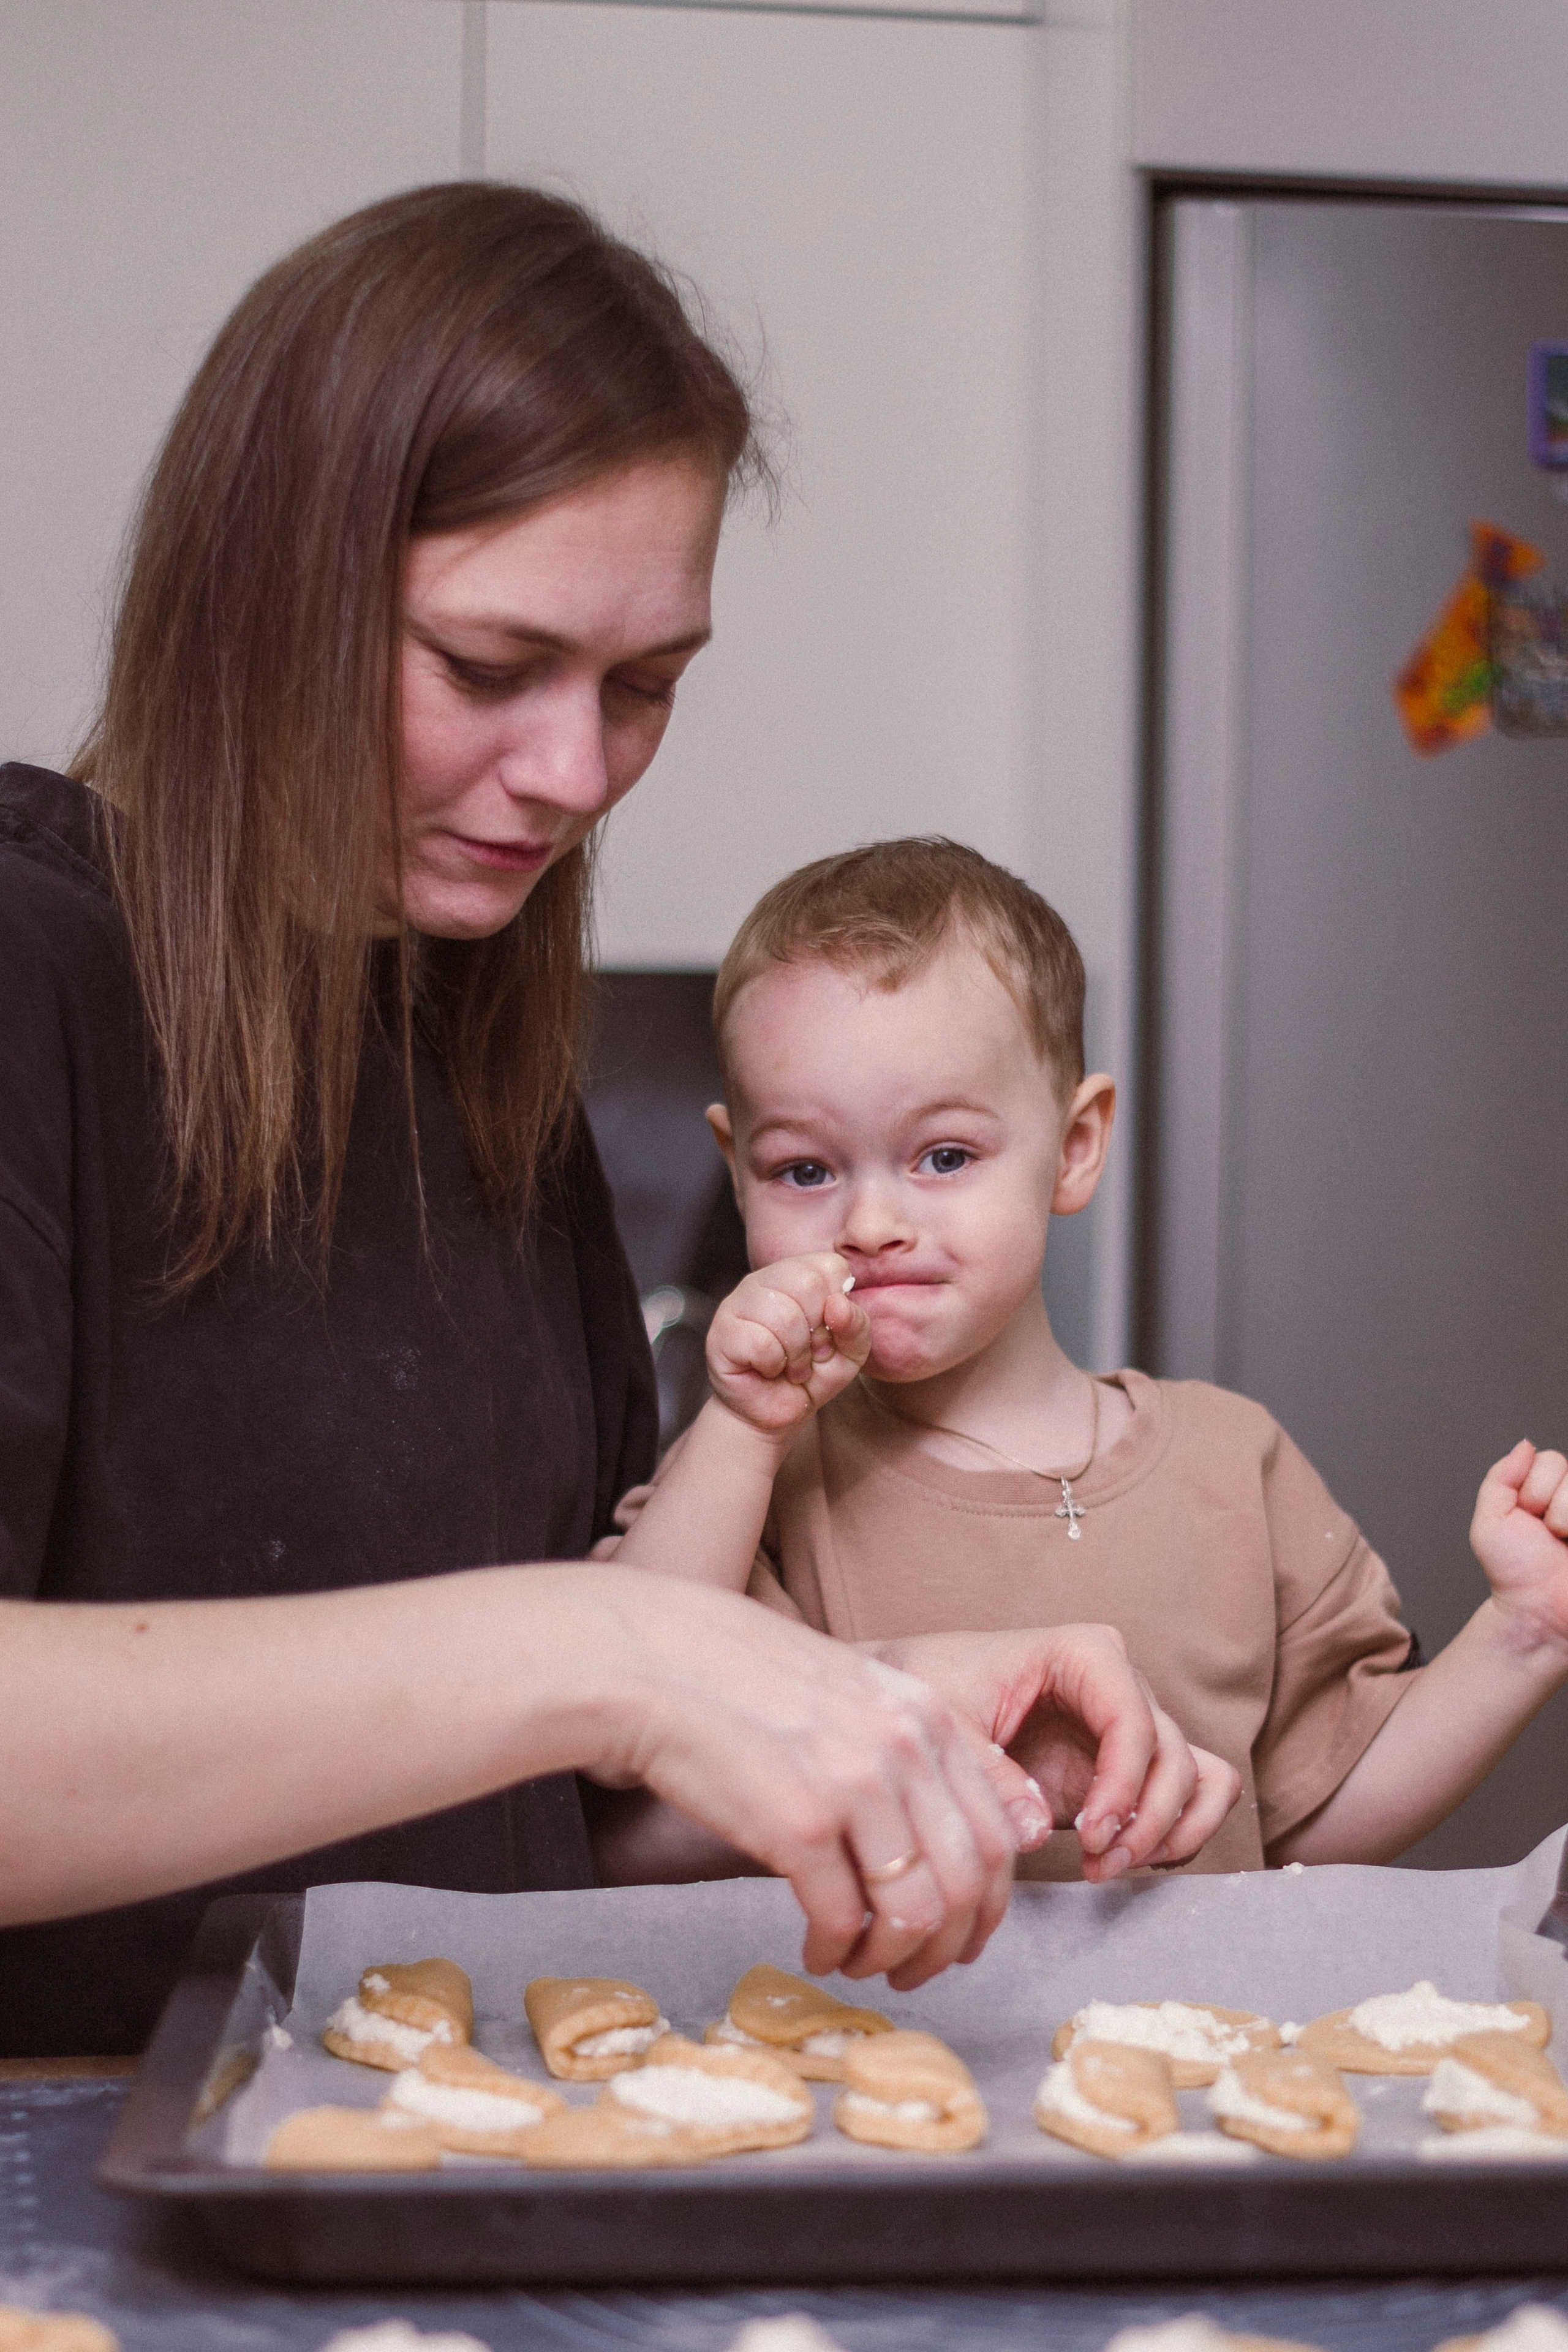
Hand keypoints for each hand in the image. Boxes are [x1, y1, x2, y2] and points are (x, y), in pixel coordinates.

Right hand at [586, 1568, 1013, 1989]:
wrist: (653, 1660)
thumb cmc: (742, 1675)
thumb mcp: (853, 1688)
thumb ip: (910, 1744)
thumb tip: (952, 1824)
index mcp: (927, 1713)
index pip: (1002, 1830)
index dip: (989, 1903)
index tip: (964, 1934)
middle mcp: (905, 1747)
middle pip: (968, 1883)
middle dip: (947, 1947)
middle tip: (913, 1971)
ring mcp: (855, 1785)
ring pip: (915, 1912)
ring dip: (892, 1959)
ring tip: (860, 1965)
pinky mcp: (798, 1825)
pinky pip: (842, 1919)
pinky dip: (835, 1953)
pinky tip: (816, 1953)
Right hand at [706, 1253, 870, 1436]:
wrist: (775, 1413)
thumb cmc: (812, 1375)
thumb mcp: (850, 1352)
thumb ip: (856, 1325)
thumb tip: (838, 1303)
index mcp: (797, 1273)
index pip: (830, 1265)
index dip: (838, 1306)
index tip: (828, 1332)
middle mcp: (764, 1280)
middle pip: (807, 1284)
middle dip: (818, 1331)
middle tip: (810, 1354)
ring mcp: (737, 1302)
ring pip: (784, 1314)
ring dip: (797, 1354)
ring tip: (791, 1366)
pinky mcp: (721, 1332)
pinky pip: (761, 1343)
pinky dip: (774, 1365)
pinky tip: (768, 1370)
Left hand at [869, 1626, 1240, 1881]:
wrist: (921, 1697)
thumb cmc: (934, 1690)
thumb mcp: (947, 1728)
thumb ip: (991, 1774)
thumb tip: (1039, 1830)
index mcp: (1082, 1654)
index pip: (1133, 1719)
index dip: (1124, 1784)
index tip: (1092, 1835)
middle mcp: (1120, 1683)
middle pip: (1172, 1755)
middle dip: (1145, 1818)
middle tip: (1098, 1863)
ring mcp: (1131, 1725)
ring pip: (1196, 1777)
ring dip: (1167, 1831)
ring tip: (1107, 1867)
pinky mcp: (1129, 1764)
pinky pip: (1195, 1792)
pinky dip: (1180, 1831)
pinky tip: (1129, 1858)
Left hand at [1471, 1441, 1567, 1647]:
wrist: (1538, 1613)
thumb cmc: (1515, 1573)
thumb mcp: (1490, 1522)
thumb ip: (1500, 1478)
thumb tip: (1525, 1445)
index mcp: (1548, 1491)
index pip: (1550, 1460)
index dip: (1533, 1490)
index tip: (1527, 1518)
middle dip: (1551, 1503)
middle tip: (1548, 1535)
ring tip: (1564, 1543)